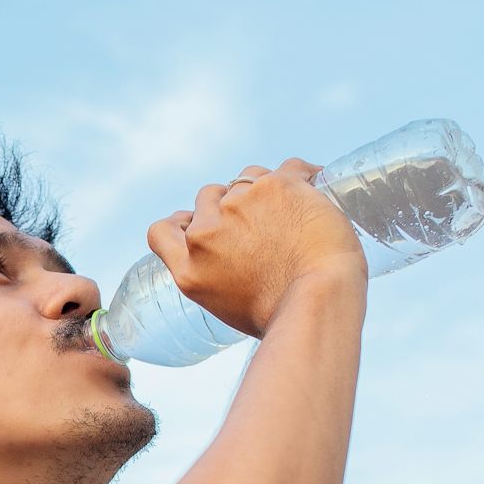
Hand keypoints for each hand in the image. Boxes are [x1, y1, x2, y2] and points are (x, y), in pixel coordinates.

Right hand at [146, 158, 367, 336]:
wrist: (321, 302)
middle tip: (262, 222)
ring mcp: (238, 204)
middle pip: (208, 196)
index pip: (162, 231)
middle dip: (231, 204)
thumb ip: (216, 276)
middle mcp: (207, 234)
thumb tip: (230, 256)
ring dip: (265, 190)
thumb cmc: (286, 316)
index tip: (200, 223)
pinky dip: (302, 176)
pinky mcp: (275, 185)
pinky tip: (313, 187)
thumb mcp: (230, 308)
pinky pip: (289, 168)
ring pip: (247, 177)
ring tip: (292, 213)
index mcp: (190, 269)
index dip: (183, 221)